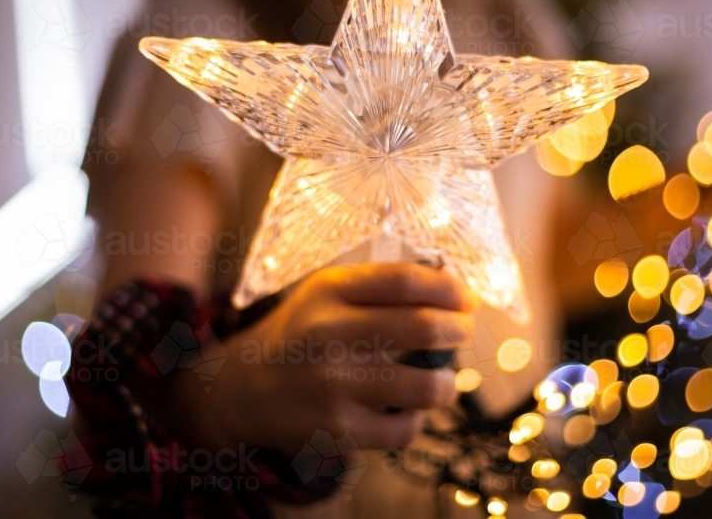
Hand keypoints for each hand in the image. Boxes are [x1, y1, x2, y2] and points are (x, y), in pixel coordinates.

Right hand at [169, 262, 476, 452]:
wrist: (244, 390)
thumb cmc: (301, 333)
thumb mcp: (326, 293)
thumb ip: (379, 287)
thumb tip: (454, 291)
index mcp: (330, 291)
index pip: (405, 281)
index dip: (449, 288)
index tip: (466, 298)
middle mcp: (330, 334)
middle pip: (424, 328)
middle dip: (459, 329)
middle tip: (463, 331)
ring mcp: (333, 385)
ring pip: (426, 386)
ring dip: (448, 382)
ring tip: (444, 380)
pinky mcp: (338, 430)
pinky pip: (406, 428)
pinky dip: (418, 419)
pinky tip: (408, 409)